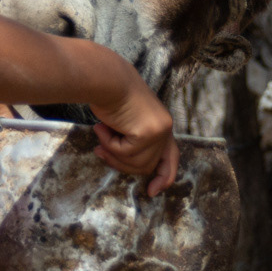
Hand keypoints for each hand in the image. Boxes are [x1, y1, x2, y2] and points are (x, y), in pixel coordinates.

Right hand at [89, 72, 179, 196]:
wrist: (106, 78)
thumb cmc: (111, 97)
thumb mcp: (127, 124)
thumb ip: (133, 142)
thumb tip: (126, 165)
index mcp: (163, 124)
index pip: (171, 157)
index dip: (164, 176)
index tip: (152, 192)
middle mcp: (166, 127)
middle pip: (147, 165)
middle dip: (121, 163)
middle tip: (100, 151)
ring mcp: (159, 130)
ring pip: (136, 163)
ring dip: (113, 152)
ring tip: (101, 133)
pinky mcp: (148, 132)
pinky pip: (125, 152)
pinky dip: (109, 143)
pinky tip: (103, 127)